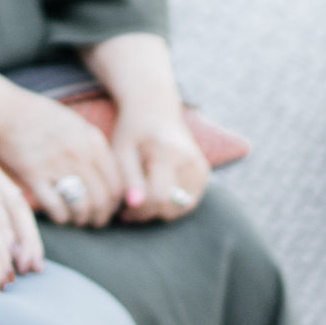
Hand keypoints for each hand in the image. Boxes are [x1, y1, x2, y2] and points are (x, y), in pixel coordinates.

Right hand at [0, 82, 131, 227]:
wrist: (2, 109)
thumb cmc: (37, 116)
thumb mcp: (74, 124)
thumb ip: (93, 147)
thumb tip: (108, 175)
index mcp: (92, 140)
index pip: (117, 182)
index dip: (116, 202)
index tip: (109, 208)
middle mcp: (79, 153)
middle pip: (103, 198)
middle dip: (101, 215)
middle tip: (95, 221)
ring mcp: (56, 164)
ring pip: (82, 206)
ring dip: (82, 218)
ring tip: (77, 219)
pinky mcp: (33, 175)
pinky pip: (56, 206)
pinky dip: (61, 217)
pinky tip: (59, 215)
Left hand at [109, 99, 209, 221]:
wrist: (155, 113)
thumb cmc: (132, 133)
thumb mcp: (121, 152)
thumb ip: (128, 179)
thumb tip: (134, 205)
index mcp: (168, 153)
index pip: (158, 197)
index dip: (138, 209)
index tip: (122, 207)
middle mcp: (190, 161)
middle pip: (171, 206)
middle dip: (148, 212)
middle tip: (129, 206)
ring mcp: (201, 168)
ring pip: (180, 209)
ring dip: (159, 210)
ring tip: (142, 196)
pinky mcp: (204, 174)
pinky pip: (187, 203)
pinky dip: (170, 204)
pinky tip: (155, 192)